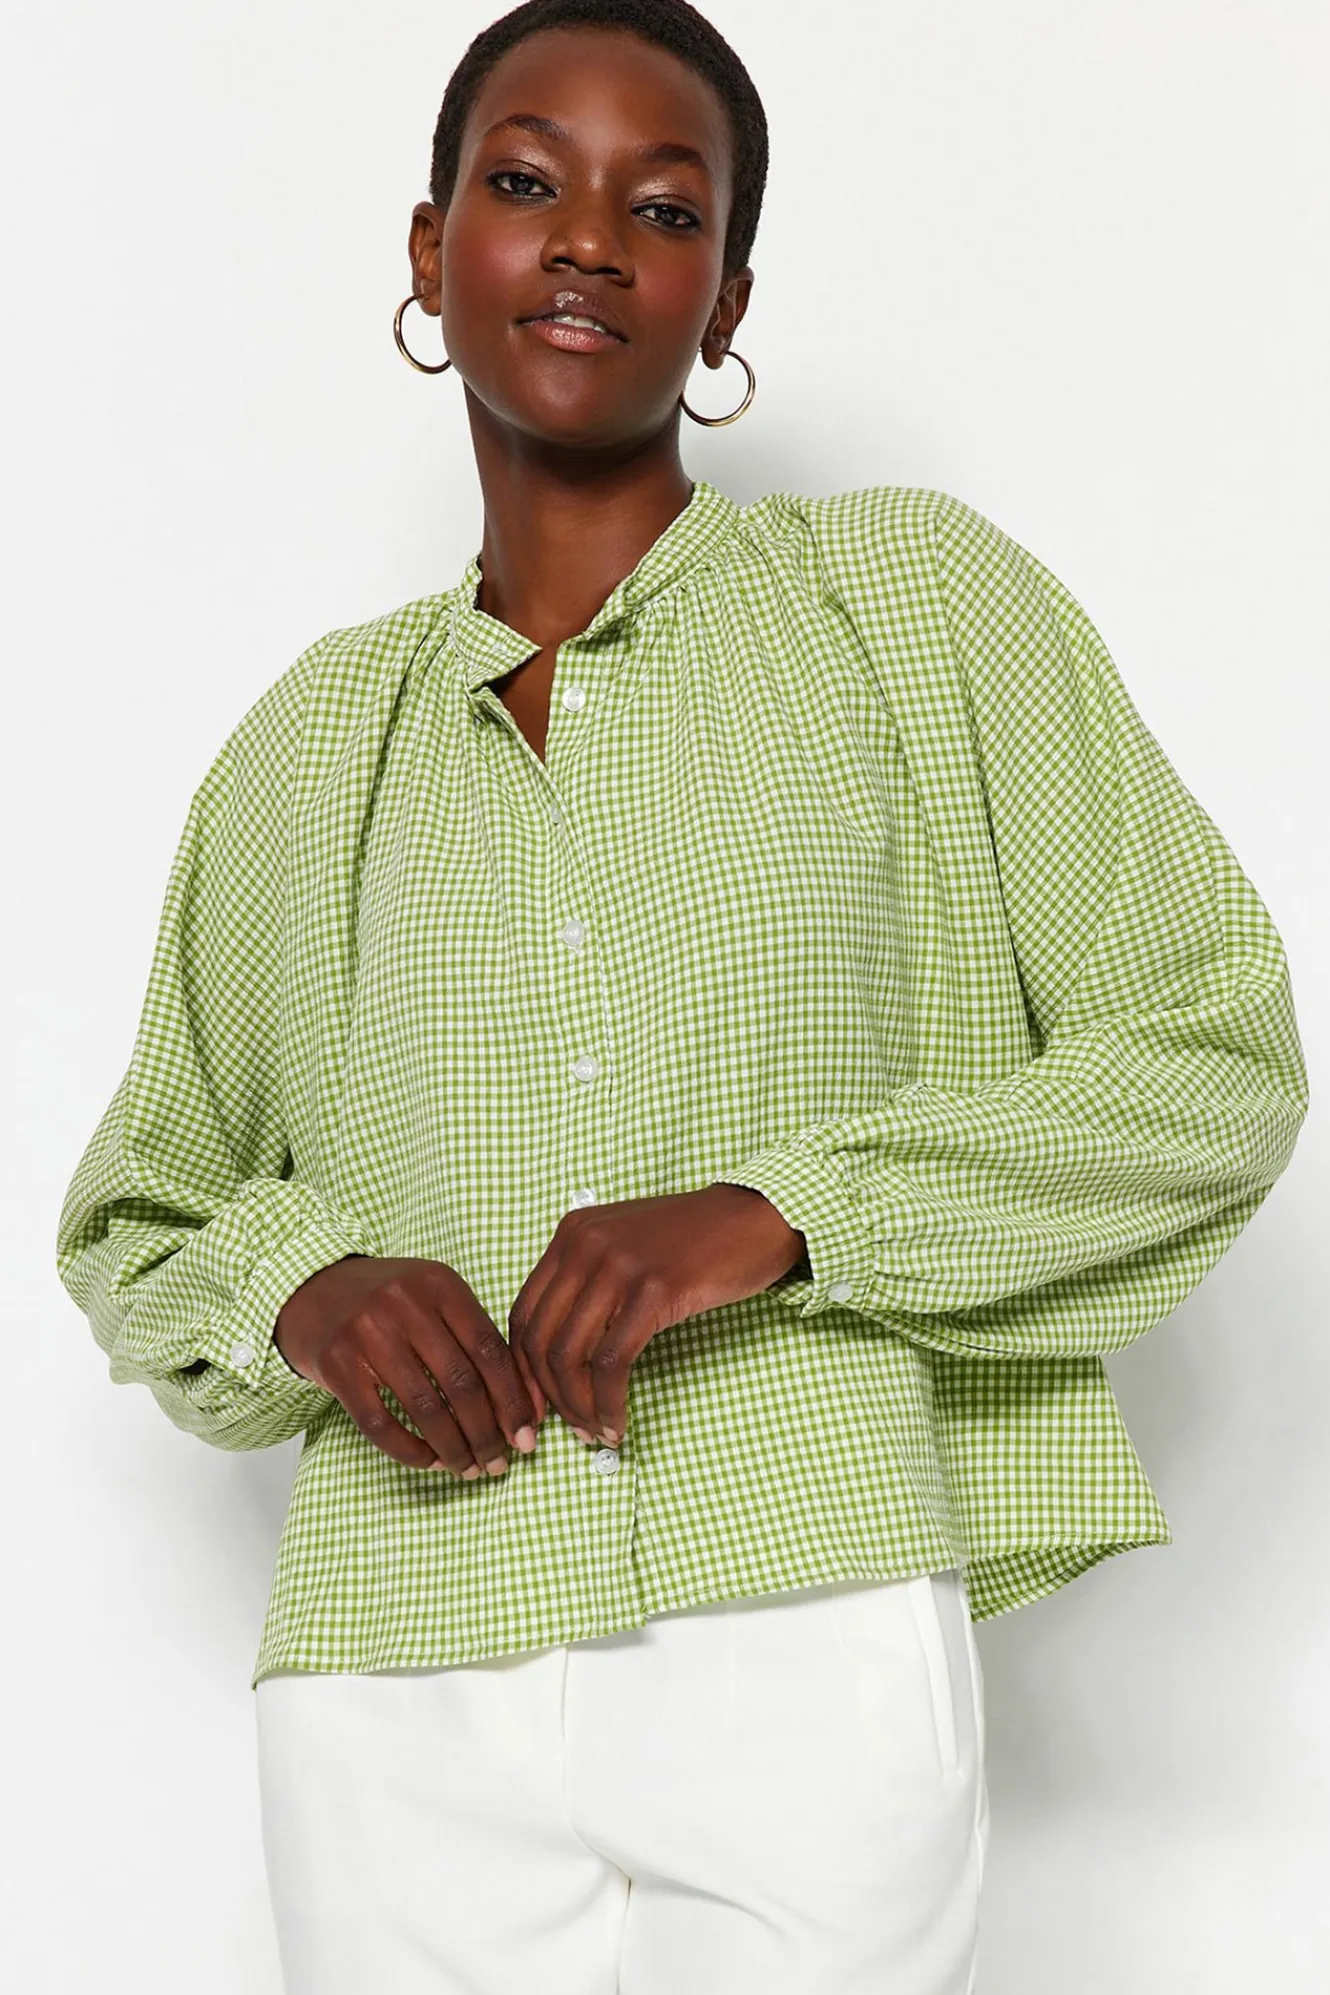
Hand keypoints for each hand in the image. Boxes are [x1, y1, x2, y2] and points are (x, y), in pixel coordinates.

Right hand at [273, 1256, 542, 1478]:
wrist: (312, 1291)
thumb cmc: (389, 1303)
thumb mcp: (434, 1299)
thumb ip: (475, 1340)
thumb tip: (525, 1409)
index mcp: (440, 1283)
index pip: (490, 1351)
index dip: (514, 1400)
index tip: (528, 1437)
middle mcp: (405, 1303)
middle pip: (462, 1383)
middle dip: (488, 1433)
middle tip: (500, 1464)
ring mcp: (367, 1333)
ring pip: (426, 1408)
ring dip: (455, 1449)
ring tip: (470, 1469)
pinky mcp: (336, 1365)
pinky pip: (381, 1424)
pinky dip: (412, 1451)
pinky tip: (430, 1462)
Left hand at [507, 1186, 804, 1448]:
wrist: (756, 1217)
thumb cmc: (696, 1241)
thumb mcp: (625, 1246)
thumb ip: (588, 1284)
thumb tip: (558, 1357)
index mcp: (571, 1234)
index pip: (522, 1313)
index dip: (523, 1371)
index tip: (536, 1408)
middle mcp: (584, 1245)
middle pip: (539, 1339)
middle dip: (547, 1398)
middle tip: (569, 1432)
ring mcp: (618, 1266)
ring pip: (570, 1356)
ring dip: (578, 1408)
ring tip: (597, 1432)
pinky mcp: (653, 1291)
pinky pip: (612, 1362)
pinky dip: (608, 1403)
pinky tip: (619, 1423)